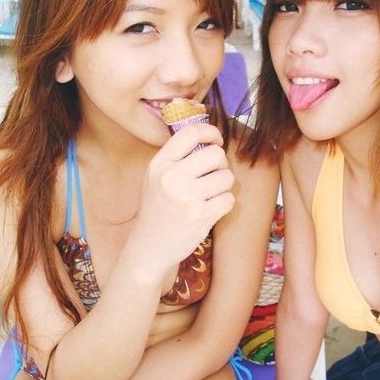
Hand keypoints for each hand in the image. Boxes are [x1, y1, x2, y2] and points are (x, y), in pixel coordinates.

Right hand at [136, 123, 234, 265]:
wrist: (149, 247)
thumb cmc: (157, 209)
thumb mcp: (155, 177)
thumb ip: (177, 158)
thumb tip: (209, 139)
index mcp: (160, 164)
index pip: (191, 132)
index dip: (210, 132)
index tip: (216, 140)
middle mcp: (172, 178)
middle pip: (216, 154)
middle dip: (221, 164)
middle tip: (213, 174)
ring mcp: (187, 198)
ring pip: (227, 177)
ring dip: (224, 185)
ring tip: (210, 194)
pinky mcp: (201, 217)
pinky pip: (229, 199)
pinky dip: (224, 203)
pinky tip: (211, 209)